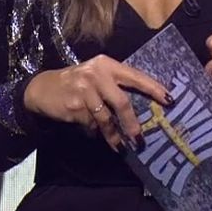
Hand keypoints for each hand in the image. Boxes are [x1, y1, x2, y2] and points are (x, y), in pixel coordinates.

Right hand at [23, 54, 172, 151]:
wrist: (43, 88)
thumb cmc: (77, 82)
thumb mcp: (97, 75)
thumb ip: (116, 84)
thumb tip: (143, 103)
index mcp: (107, 64)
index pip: (135, 76)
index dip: (153, 88)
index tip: (169, 99)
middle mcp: (97, 75)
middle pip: (122, 102)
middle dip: (132, 123)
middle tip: (140, 138)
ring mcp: (84, 90)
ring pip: (106, 118)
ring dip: (114, 135)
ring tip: (119, 146)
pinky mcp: (74, 106)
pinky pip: (91, 124)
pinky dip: (94, 131)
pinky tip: (92, 132)